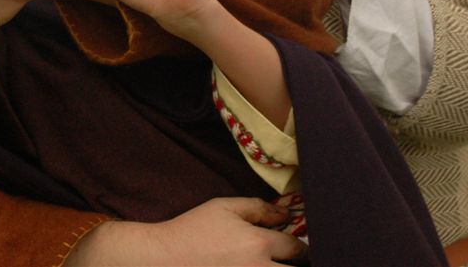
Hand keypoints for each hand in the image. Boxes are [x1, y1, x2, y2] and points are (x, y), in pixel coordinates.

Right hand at [65, 197, 306, 266]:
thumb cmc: (194, 228)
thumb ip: (259, 208)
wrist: (165, 257)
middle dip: (300, 265)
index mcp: (259, 244)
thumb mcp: (225, 207)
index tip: (295, 246)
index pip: (298, 249)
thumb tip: (286, 214)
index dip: (301, 246)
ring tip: (275, 264)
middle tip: (290, 260)